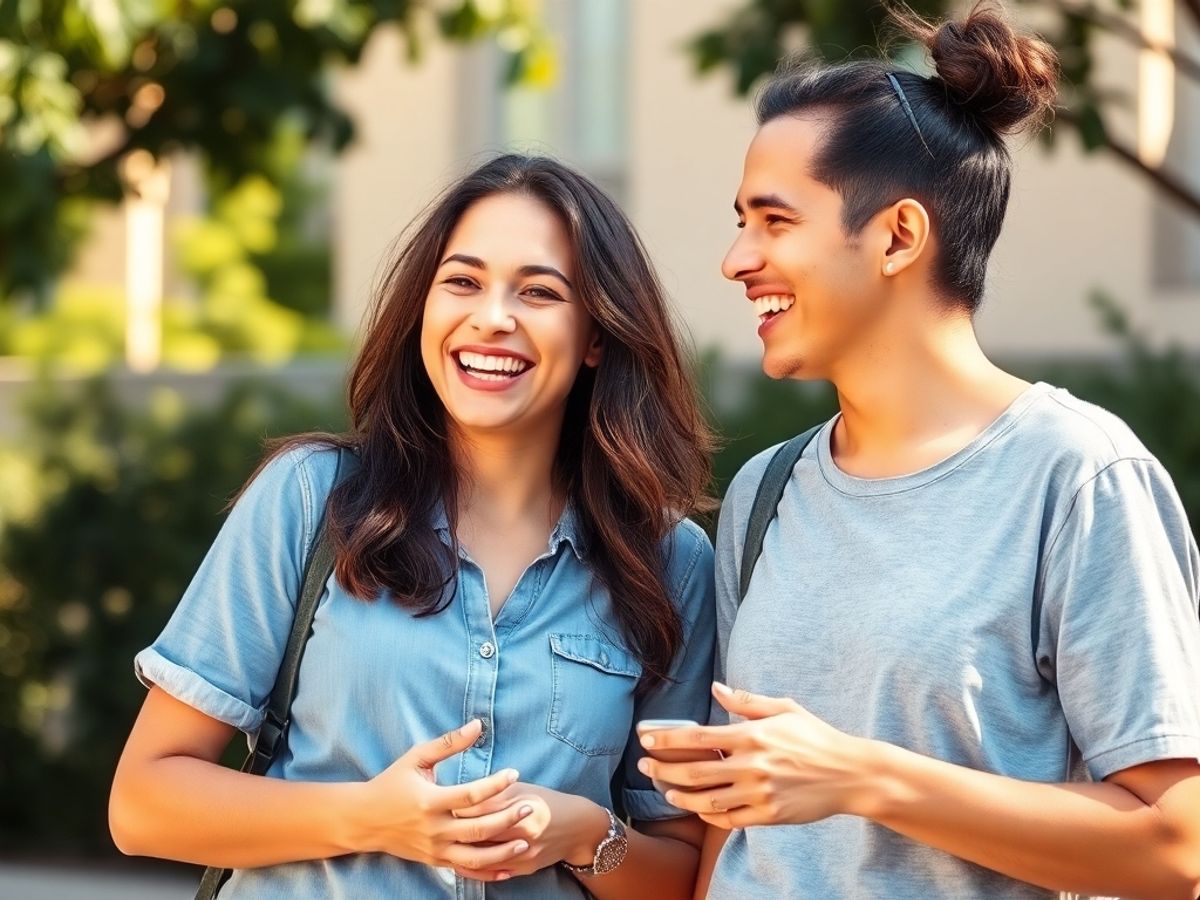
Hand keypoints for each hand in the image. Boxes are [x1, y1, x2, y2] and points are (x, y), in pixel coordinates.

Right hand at [351, 720, 535, 872]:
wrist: (364, 820)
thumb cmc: (391, 783)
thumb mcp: (416, 758)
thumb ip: (448, 742)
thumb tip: (478, 724)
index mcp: (430, 801)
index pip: (469, 795)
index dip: (495, 785)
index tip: (514, 773)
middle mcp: (434, 829)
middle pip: (477, 829)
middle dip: (506, 820)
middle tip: (530, 808)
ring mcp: (434, 849)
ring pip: (474, 857)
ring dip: (502, 853)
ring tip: (525, 843)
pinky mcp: (434, 861)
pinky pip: (465, 871)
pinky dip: (487, 874)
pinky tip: (508, 870)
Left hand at [448, 782, 610, 882]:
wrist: (577, 828)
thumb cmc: (546, 801)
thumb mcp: (522, 789)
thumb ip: (494, 792)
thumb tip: (464, 791)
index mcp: (522, 808)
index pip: (481, 807)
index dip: (457, 802)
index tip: (439, 796)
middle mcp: (523, 834)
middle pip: (478, 832)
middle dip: (453, 826)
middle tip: (434, 818)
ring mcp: (522, 856)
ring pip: (481, 856)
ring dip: (459, 848)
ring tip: (441, 838)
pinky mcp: (522, 870)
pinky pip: (490, 871)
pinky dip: (472, 865)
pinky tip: (456, 856)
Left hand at [636, 683, 876, 829]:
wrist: (849, 774)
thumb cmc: (816, 737)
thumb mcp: (784, 709)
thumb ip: (747, 701)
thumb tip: (716, 688)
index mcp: (753, 735)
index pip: (698, 737)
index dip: (667, 739)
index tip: (646, 738)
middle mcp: (752, 765)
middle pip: (695, 771)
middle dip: (663, 770)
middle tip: (644, 767)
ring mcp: (760, 793)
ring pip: (707, 800)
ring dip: (680, 797)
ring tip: (665, 792)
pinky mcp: (769, 815)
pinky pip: (729, 819)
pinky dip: (709, 815)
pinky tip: (698, 809)